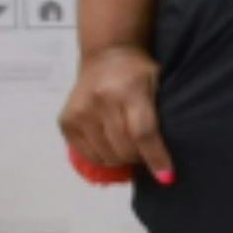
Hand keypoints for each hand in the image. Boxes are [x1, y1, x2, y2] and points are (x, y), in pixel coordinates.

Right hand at [57, 42, 167, 185]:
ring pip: (106, 155)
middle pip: (124, 147)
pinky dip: (103, 157)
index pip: (143, 133)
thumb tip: (166, 159)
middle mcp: (100, 101)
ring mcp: (79, 111)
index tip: (167, 177)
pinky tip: (112, 148)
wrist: (106, 55)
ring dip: (122, 159)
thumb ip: (160, 116)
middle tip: (147, 154)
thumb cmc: (139, 72)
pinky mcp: (65, 121)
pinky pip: (87, 153)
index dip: (156, 158)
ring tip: (130, 149)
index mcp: (128, 90)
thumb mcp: (158, 85)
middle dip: (140, 158)